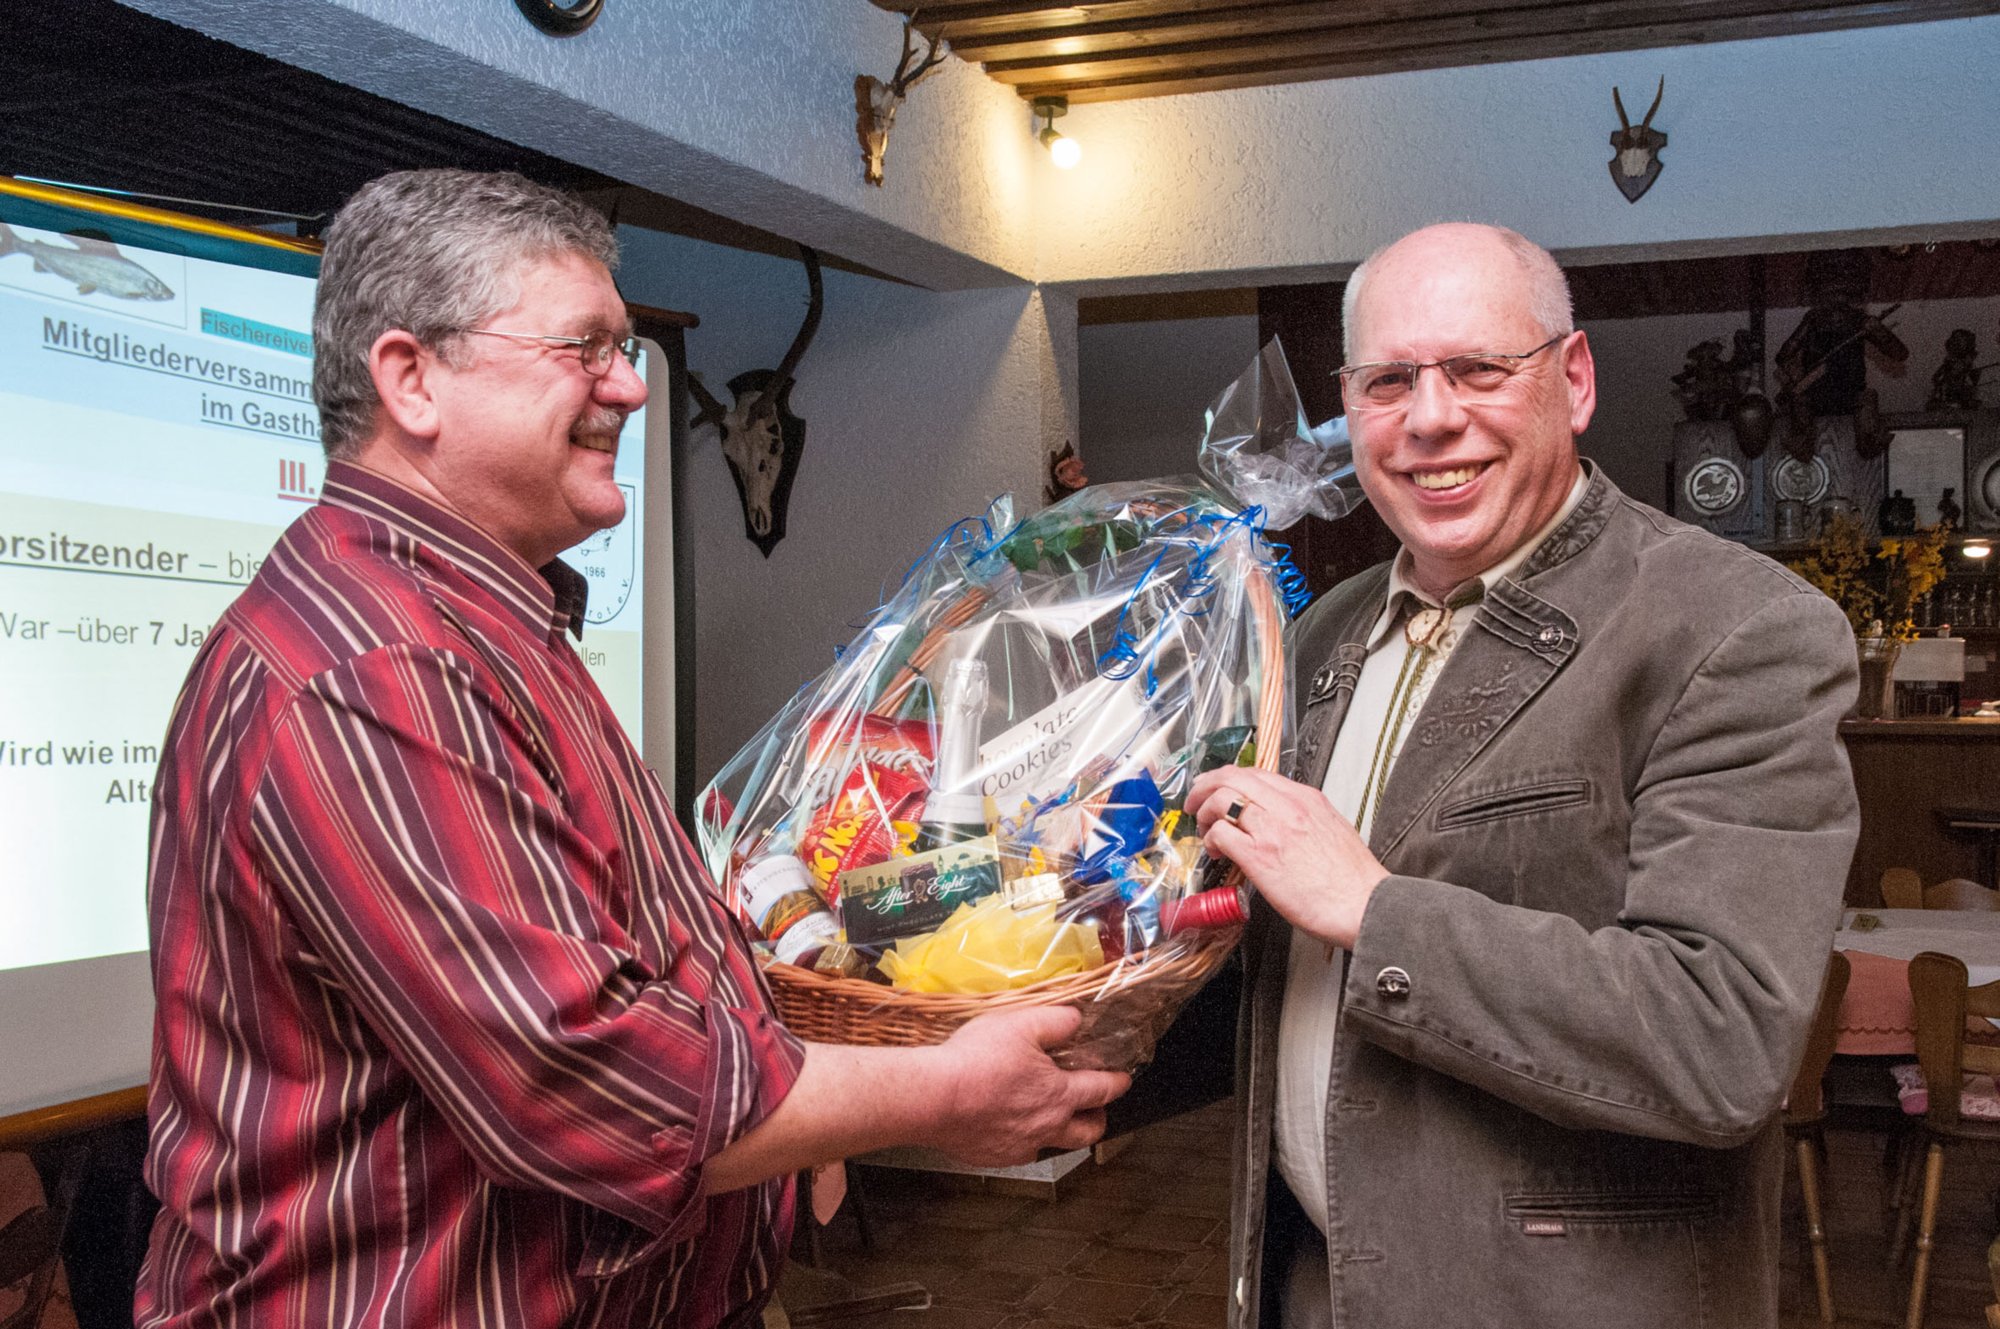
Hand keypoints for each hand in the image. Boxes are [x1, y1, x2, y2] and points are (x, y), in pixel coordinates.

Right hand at [923, 1006, 1129, 1166]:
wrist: (933, 1098)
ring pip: (1054, 1145)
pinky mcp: (996, 1157)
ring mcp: (1022, 1146)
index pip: (1101, 1091)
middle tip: (1095, 1110)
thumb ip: (1056, 1021)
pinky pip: (1020, 1151)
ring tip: (1052, 1119)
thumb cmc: (976, 1059)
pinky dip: (1024, 1139)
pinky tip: (1011, 1126)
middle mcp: (1048, 1127)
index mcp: (1060, 1094)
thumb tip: (1076, 1018)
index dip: (1117, 1083)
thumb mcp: (1021, 1023)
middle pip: (1088, 1132)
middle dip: (1098, 1120)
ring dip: (1061, 1133)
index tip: (1123, 1080)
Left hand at [1186, 767, 1387, 948]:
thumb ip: (1304, 818)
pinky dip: (1211, 839)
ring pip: (1221, 799)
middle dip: (1205, 787)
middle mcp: (1287, 806)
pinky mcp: (1259, 856)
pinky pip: (1221, 833)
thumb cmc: (1351, 879)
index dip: (1228, 778)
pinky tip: (1214, 851)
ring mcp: (1272, 829)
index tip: (1216, 788)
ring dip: (1205, 813)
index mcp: (1306, 798)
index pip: (1255, 773)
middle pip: (1232, 777)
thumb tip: (1278, 820)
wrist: (1364, 905)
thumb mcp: (1331, 829)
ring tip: (1205, 831)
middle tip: (1195, 802)